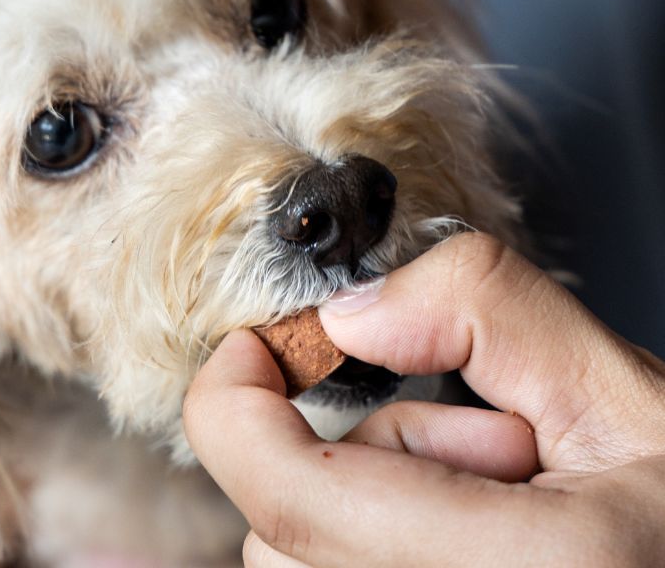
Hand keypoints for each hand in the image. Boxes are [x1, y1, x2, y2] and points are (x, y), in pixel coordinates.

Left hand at [183, 233, 664, 566]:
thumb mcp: (620, 388)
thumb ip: (484, 313)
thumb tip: (349, 313)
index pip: (292, 496)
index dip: (234, 404)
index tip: (253, 345)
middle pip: (284, 532)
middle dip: (359, 453)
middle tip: (484, 437)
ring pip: (308, 562)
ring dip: (374, 502)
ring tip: (503, 494)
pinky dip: (383, 544)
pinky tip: (483, 537)